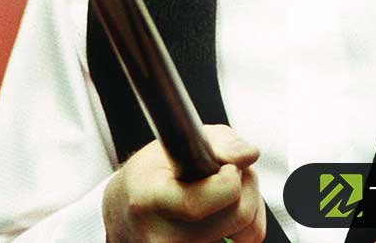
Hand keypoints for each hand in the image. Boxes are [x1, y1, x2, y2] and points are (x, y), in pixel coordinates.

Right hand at [102, 124, 265, 242]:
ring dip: (247, 206)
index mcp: (150, 200)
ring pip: (246, 233)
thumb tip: (249, 155)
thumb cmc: (152, 173)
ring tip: (224, 191)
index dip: (228, 180)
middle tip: (231, 172)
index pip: (200, 203)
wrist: (126, 213)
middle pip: (236, 217)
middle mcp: (162, 238)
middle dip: (246, 186)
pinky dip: (243, 228)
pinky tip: (225, 212)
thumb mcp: (178, 142)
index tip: (228, 166)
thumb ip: (220, 143)